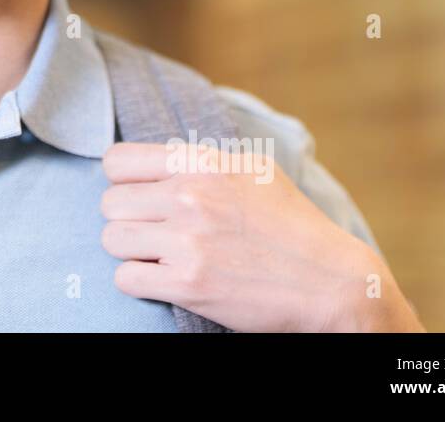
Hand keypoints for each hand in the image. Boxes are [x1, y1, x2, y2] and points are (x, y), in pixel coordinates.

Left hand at [100, 141, 423, 331]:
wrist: (334, 284)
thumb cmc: (295, 226)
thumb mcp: (254, 171)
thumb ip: (203, 162)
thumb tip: (159, 160)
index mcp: (202, 164)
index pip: (117, 160)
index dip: (123, 182)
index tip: (140, 197)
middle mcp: (190, 197)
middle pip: (109, 204)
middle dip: (128, 220)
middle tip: (155, 233)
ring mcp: (188, 241)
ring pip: (112, 240)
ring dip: (131, 253)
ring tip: (160, 256)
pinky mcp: (189, 284)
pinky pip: (125, 279)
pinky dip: (139, 283)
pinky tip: (165, 280)